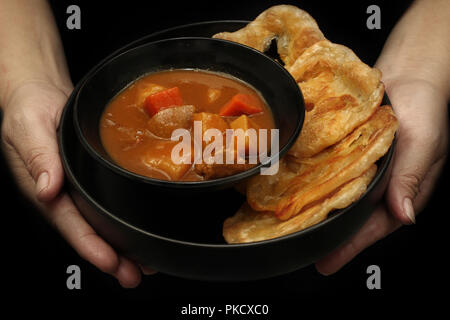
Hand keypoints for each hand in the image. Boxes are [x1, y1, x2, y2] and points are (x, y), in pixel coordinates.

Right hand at [1, 80, 148, 286]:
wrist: (39, 95)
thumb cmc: (30, 108)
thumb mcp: (29, 127)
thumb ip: (38, 157)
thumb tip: (47, 189)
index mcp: (44, 187)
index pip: (70, 225)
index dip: (91, 246)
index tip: (112, 263)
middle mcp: (61, 194)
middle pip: (88, 233)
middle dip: (112, 257)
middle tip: (136, 275)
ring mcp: (74, 190)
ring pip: (99, 224)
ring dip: (121, 246)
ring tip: (145, 264)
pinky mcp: (86, 181)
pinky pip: (104, 206)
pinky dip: (121, 222)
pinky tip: (138, 232)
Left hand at [315, 77, 447, 273]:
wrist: (409, 75)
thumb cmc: (425, 110)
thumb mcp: (424, 145)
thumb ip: (410, 180)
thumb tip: (404, 216)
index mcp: (401, 190)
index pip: (374, 226)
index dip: (351, 246)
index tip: (327, 262)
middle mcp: (380, 184)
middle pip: (354, 218)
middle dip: (332, 236)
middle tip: (306, 251)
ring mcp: (364, 170)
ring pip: (342, 198)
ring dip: (323, 213)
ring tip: (299, 228)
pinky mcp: (351, 154)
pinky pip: (335, 173)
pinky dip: (320, 183)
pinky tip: (302, 190)